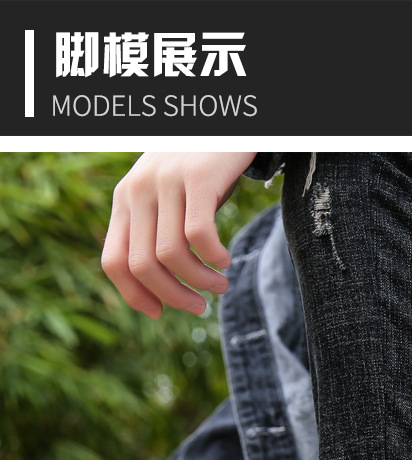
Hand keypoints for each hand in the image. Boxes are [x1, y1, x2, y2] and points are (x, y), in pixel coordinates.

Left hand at [101, 151, 256, 318]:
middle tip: (199, 307)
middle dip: (172, 296)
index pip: (113, 261)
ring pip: (171, 255)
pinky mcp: (197, 176)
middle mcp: (137, 189)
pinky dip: (214, 257)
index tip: (159, 311)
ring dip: (199, 281)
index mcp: (124, 200)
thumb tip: (160, 287)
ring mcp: (165, 181)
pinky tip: (226, 260)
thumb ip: (156, 230)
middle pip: (143, 265)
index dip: (134, 296)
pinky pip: (198, 234)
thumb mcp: (165, 197)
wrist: (221, 124)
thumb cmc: (197, 169)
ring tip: (220, 285)